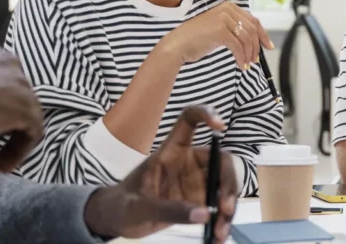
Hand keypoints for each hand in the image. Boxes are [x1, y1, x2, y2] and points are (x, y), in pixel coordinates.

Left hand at [83, 106, 238, 240]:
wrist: (117, 221)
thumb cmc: (122, 204)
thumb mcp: (139, 208)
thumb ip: (170, 210)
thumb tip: (204, 214)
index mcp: (170, 152)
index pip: (188, 121)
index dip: (205, 114)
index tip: (220, 125)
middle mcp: (189, 162)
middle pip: (220, 160)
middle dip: (227, 183)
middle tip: (224, 208)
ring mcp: (197, 181)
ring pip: (225, 185)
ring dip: (228, 207)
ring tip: (220, 231)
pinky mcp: (200, 199)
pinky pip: (219, 206)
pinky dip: (222, 221)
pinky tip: (218, 236)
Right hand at [160, 1, 273, 68]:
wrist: (178, 44)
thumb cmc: (198, 39)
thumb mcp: (220, 28)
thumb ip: (235, 28)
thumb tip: (256, 40)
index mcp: (229, 6)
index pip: (253, 20)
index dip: (263, 34)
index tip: (268, 46)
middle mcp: (227, 9)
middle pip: (252, 30)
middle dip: (256, 47)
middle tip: (255, 60)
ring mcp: (223, 18)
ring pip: (247, 39)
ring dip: (249, 54)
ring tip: (247, 64)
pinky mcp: (220, 30)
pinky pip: (238, 47)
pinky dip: (241, 58)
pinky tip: (240, 65)